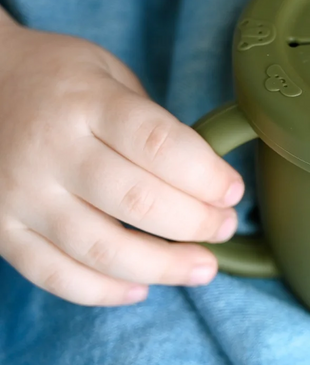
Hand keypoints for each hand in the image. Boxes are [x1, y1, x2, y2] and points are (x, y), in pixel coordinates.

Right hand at [0, 14, 243, 305]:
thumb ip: (150, 121)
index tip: (233, 191)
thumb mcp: (108, 74)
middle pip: (137, 200)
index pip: (157, 144)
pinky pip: (54, 274)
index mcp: (86, 102)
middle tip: (225, 228)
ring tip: (202, 268)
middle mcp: (51, 150)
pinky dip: (102, 291)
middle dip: (196, 223)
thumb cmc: (57, 79)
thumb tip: (205, 177)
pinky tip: (140, 288)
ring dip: (162, 267)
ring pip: (101, 248)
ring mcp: (21, 194)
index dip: (206, 175)